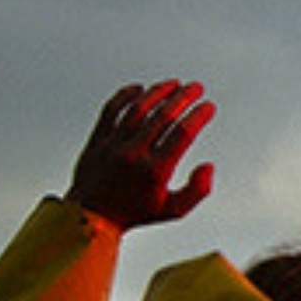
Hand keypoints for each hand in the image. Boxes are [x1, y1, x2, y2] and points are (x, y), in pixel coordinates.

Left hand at [65, 80, 215, 230]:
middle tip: (196, 87)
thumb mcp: (173, 210)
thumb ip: (197, 190)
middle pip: (163, 115)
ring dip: (158, 92)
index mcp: (155, 170)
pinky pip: (111, 109)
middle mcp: (134, 153)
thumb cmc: (135, 212)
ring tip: (173, 84)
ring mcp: (113, 144)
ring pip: (138, 108)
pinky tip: (139, 88)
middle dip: (183, 97)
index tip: (208, 107)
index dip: (199, 115)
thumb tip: (208, 166)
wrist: (91, 216)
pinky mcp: (98, 138)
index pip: (182, 133)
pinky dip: (125, 95)